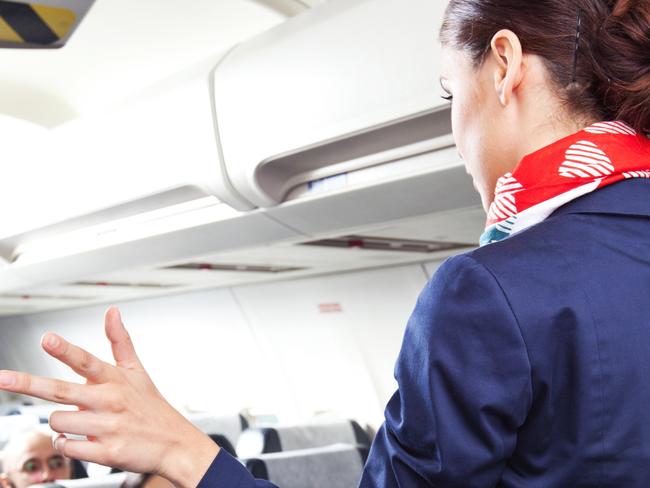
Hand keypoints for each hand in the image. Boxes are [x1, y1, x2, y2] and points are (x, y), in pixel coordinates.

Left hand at [0, 307, 219, 487]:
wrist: (174, 444)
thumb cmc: (151, 406)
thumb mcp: (138, 371)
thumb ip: (120, 341)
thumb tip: (111, 311)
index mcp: (115, 379)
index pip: (86, 360)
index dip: (65, 349)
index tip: (46, 338)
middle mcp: (109, 400)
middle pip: (61, 390)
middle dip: (28, 383)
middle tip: (3, 378)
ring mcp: (107, 427)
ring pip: (59, 421)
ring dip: (60, 422)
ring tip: (78, 421)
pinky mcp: (106, 452)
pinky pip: (68, 447)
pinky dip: (66, 444)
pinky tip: (78, 439)